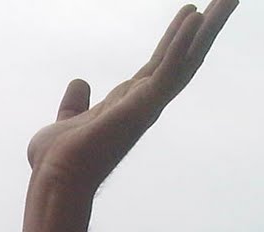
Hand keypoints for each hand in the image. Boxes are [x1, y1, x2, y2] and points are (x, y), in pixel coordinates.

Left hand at [26, 1, 234, 194]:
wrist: (54, 181)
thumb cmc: (57, 162)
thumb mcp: (66, 121)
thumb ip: (75, 104)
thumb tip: (79, 83)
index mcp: (129, 103)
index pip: (161, 63)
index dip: (176, 37)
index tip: (191, 12)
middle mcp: (144, 103)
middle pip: (184, 57)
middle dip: (207, 27)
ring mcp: (146, 105)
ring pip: (186, 59)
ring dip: (209, 28)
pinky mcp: (141, 107)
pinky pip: (167, 69)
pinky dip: (181, 43)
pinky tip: (195, 16)